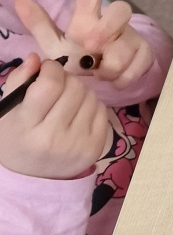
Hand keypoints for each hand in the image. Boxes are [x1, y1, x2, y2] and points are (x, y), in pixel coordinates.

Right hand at [0, 55, 108, 178]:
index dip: (50, 69)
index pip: (50, 83)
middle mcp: (53, 137)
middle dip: (65, 80)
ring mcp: (76, 144)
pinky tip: (77, 116)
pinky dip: (91, 107)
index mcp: (27, 125)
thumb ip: (19, 79)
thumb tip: (37, 57)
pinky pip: (102, 109)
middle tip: (56, 89)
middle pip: (74, 86)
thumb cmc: (18, 136)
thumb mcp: (8, 109)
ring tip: (66, 104)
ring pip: (90, 95)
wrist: (31, 176)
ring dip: (79, 92)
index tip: (46, 71)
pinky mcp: (95, 148)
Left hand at [14, 0, 152, 90]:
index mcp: (89, 17)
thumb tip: (19, 1)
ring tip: (100, 73)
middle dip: (107, 28)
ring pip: (127, 45)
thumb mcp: (55, 45)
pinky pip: (139, 63)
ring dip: (111, 65)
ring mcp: (131, 36)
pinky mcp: (144, 52)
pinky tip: (115, 80)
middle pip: (121, 10)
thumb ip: (40, 25)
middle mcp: (113, 22)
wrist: (100, 80)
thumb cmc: (77, 57)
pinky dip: (124, 76)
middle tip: (91, 47)